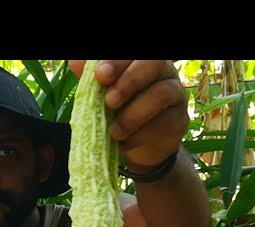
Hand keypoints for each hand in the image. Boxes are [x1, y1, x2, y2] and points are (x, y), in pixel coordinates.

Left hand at [68, 60, 187, 170]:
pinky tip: (125, 142)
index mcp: (140, 60)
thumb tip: (74, 63)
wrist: (137, 145)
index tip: (100, 75)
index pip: (134, 52)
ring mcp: (175, 93)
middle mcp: (162, 71)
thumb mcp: (100, 95)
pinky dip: (140, 135)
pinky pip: (165, 123)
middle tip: (109, 101)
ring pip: (161, 94)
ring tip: (114, 131)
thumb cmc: (117, 112)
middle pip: (155, 63)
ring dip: (133, 114)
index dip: (117, 61)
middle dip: (129, 81)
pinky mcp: (180, 119)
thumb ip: (90, 78)